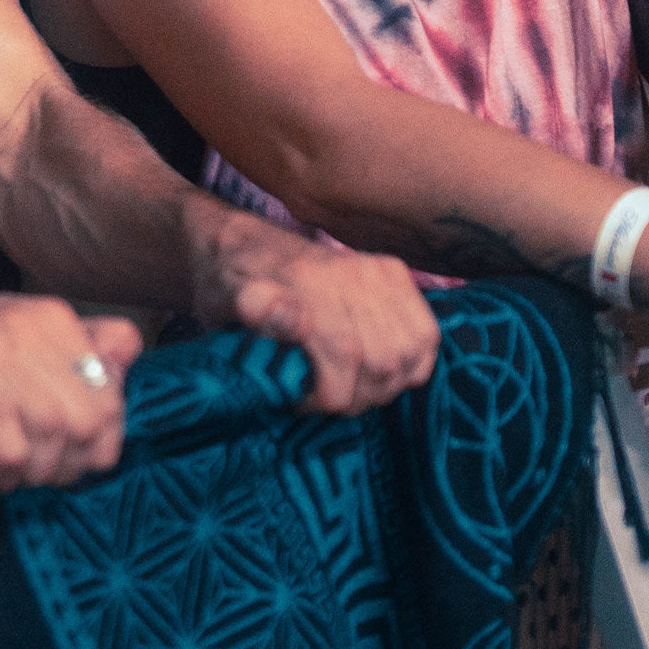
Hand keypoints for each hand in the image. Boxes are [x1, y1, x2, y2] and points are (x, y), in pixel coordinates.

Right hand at [0, 286, 138, 489]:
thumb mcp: (19, 337)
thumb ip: (77, 350)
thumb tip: (128, 362)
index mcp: (54, 318)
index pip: (115, 393)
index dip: (102, 439)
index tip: (70, 456)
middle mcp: (30, 326)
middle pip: (90, 420)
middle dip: (69, 463)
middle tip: (37, 473)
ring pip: (54, 435)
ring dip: (33, 472)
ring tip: (7, 472)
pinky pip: (10, 450)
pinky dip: (2, 475)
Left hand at [184, 214, 438, 413]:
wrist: (243, 246)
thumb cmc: (228, 285)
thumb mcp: (221, 301)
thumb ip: (253, 310)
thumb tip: (296, 318)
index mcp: (309, 282)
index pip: (345, 356)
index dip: (328, 396)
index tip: (300, 402)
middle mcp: (351, 272)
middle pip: (383, 361)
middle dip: (356, 396)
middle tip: (325, 399)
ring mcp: (377, 271)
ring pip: (410, 352)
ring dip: (386, 385)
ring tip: (351, 387)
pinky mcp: (394, 272)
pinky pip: (426, 335)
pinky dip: (411, 364)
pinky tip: (381, 372)